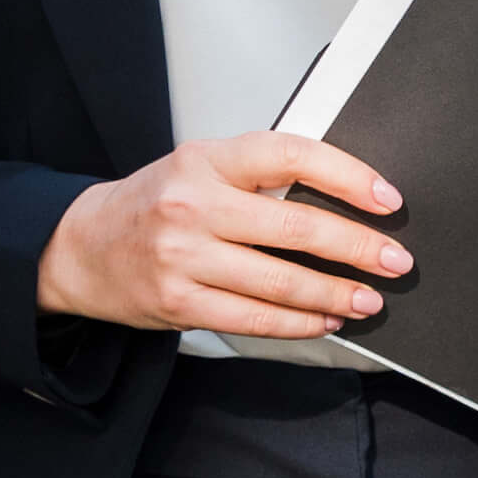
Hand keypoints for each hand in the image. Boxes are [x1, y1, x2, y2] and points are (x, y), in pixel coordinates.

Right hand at [35, 132, 413, 340]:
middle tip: (394, 260)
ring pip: (280, 281)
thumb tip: (343, 201)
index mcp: (204, 159)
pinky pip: (255, 318)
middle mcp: (192, 203)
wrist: (83, 246)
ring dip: (336, 293)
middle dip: (357, 247)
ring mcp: (183, 256)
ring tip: (368, 299)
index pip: (289, 154)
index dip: (347, 175)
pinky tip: (324, 319)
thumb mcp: (198, 167)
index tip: (386, 198)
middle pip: (295, 226)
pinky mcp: (180, 302)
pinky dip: (299, 322)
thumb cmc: (153, 204)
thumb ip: (258, 177)